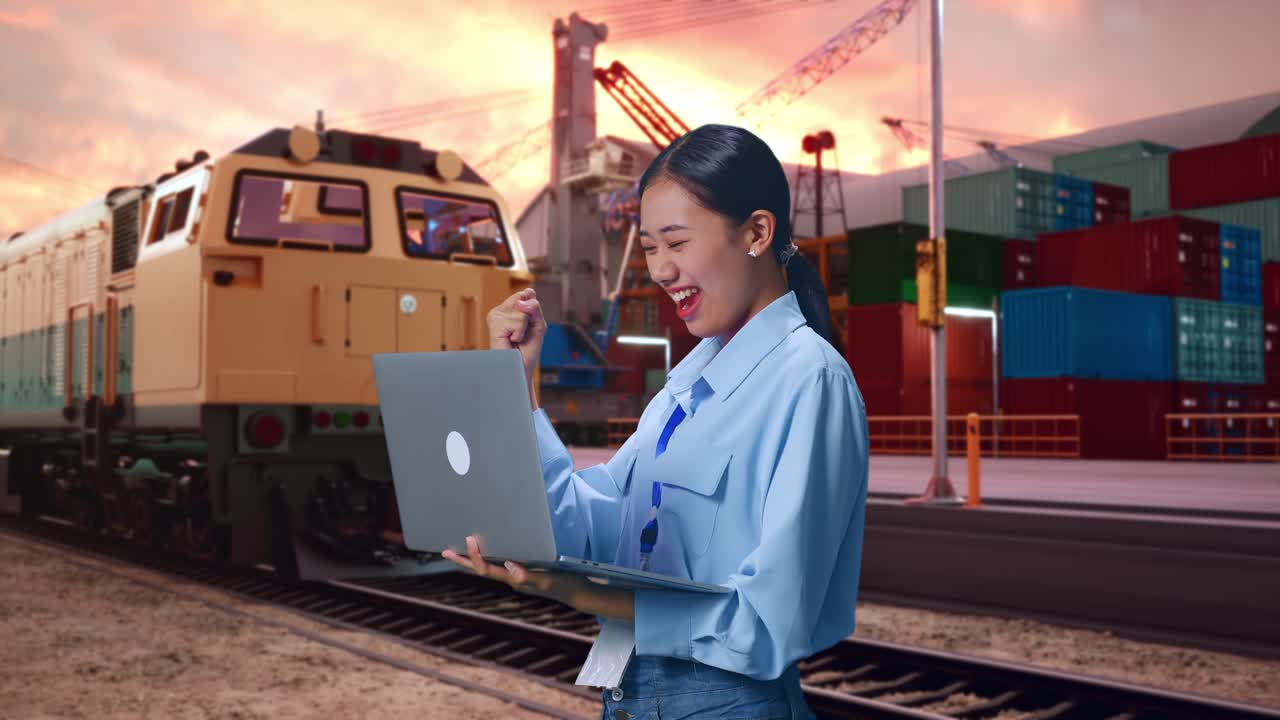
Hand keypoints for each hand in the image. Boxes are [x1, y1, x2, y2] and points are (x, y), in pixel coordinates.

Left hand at [441, 535, 588, 603]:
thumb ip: (528, 576)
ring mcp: (517, 576)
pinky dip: (490, 556)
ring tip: (459, 549)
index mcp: (513, 580)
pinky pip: (501, 563)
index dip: (475, 556)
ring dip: (473, 559)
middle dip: (463, 560)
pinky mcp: (524, 571)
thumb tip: (508, 567)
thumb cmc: (564, 585)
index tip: (470, 539)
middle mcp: (511, 579)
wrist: (578, 593)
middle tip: (445, 550)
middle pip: (481, 569)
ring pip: (489, 567)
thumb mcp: (548, 580)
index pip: (486, 570)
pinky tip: (491, 549)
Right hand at [487, 289, 545, 387]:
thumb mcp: (538, 325)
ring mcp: (495, 314)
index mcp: (510, 306)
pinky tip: (510, 340)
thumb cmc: (527, 349)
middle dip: (529, 319)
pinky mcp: (494, 322)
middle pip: (524, 299)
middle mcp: (501, 308)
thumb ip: (534, 308)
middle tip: (522, 334)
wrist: (519, 367)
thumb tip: (521, 301)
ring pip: (521, 311)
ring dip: (523, 328)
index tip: (528, 326)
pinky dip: (519, 333)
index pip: (528, 293)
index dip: (534, 310)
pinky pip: (518, 321)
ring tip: (515, 339)